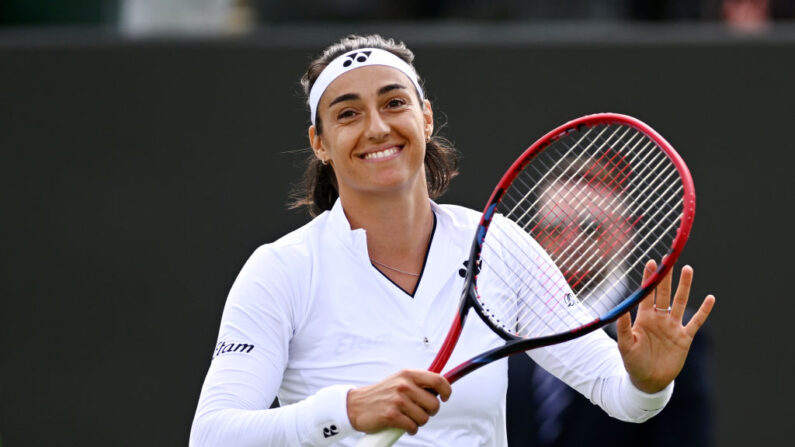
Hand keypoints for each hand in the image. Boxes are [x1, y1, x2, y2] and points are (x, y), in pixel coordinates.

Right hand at [346, 369, 451, 434]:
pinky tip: (403, 426)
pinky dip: (410, 429)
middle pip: (434, 404)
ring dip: (418, 422)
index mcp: (408, 375)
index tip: (445, 397)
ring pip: (424, 418)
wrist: (356, 405)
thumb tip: (440, 389)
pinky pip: (413, 427)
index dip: (446, 390)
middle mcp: (404, 385)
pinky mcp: (392, 415)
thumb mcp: (399, 381)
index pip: (438, 380)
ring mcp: (398, 400)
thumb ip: (417, 383)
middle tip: (419, 412)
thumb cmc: (381, 394)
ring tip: (408, 418)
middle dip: (429, 412)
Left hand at [616, 260, 715, 392]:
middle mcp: (659, 318)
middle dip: (667, 277)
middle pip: (665, 293)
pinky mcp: (684, 338)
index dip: (650, 279)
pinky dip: (704, 311)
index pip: (647, 294)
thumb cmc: (633, 362)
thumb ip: (623, 326)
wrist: (648, 381)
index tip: (651, 262)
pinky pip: (696, 322)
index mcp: (644, 318)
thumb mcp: (625, 344)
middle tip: (670, 259)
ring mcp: (673, 327)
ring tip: (688, 269)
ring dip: (685, 286)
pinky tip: (710, 298)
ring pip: (681, 302)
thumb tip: (619, 309)